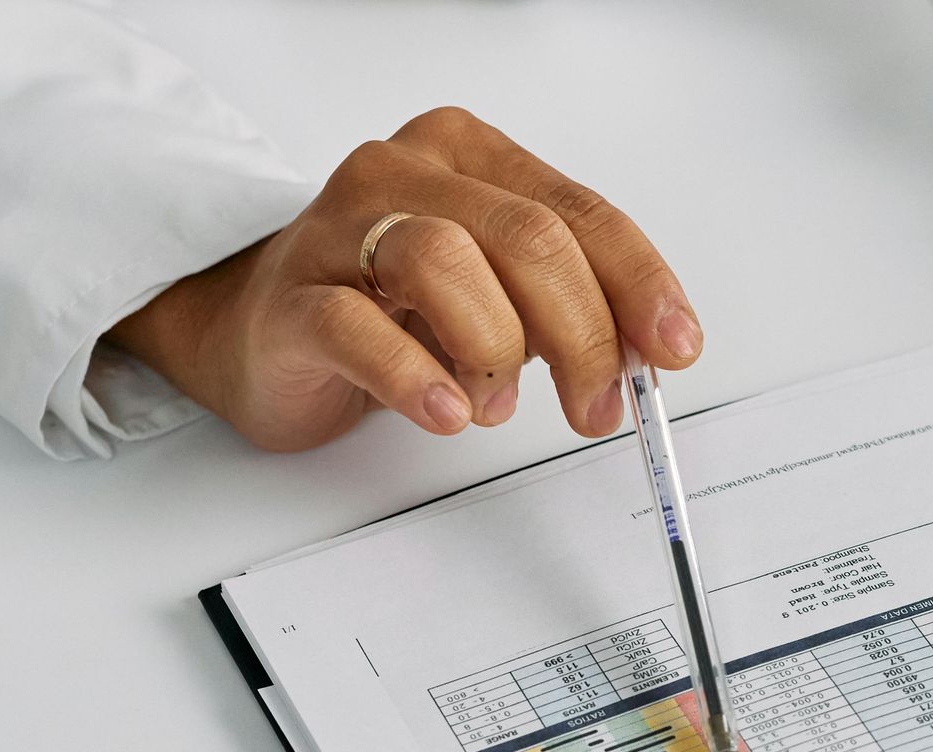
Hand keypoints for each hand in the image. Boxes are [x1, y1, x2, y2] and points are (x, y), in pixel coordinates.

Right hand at [108, 107, 701, 448]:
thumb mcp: (498, 297)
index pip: (577, 212)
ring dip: (494, 350)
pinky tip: (448, 412)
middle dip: (583, 335)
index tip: (673, 346)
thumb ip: (567, 308)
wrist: (260, 334)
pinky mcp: (293, 297)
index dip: (637, 283)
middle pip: (525, 238)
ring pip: (445, 262)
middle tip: (597, 407)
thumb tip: (646, 351)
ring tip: (494, 404)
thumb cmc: (389, 310)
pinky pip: (358, 327)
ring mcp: (339, 229)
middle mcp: (404, 175)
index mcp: (468, 158)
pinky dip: (417, 378)